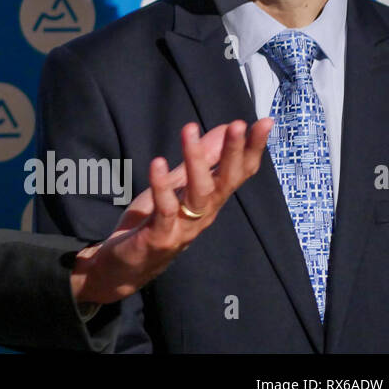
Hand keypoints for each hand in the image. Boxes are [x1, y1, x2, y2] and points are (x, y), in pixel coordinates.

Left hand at [70, 117, 271, 305]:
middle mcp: (203, 214)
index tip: (264, 122)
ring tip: (190, 129)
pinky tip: (158, 162)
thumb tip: (223, 128)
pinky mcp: (160, 237)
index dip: (252, 149)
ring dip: (196, 160)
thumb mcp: (177, 184)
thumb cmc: (153, 222)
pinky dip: (162, 185)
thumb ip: (201, 160)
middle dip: (234, 153)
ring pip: (199, 193)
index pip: (238, 173)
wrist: (123, 266)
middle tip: (238, 125)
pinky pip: (165, 210)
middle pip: (226, 182)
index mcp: (209, 201)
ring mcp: (183, 227)